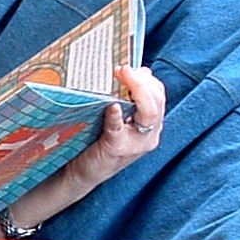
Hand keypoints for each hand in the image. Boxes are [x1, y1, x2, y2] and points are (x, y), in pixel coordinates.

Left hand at [4, 65, 165, 228]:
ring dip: (136, 91)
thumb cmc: (96, 141)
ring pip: (149, 113)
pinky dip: (117, 116)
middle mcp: (149, 135)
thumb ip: (127, 99)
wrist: (81, 172)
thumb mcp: (116, 119)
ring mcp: (137, 145)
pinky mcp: (118, 150)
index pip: (159, 95)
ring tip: (121, 76)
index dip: (147, 79)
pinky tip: (111, 106)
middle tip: (123, 68)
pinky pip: (120, 130)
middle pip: (157, 102)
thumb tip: (137, 70)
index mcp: (150, 125)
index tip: (130, 67)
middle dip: (142, 81)